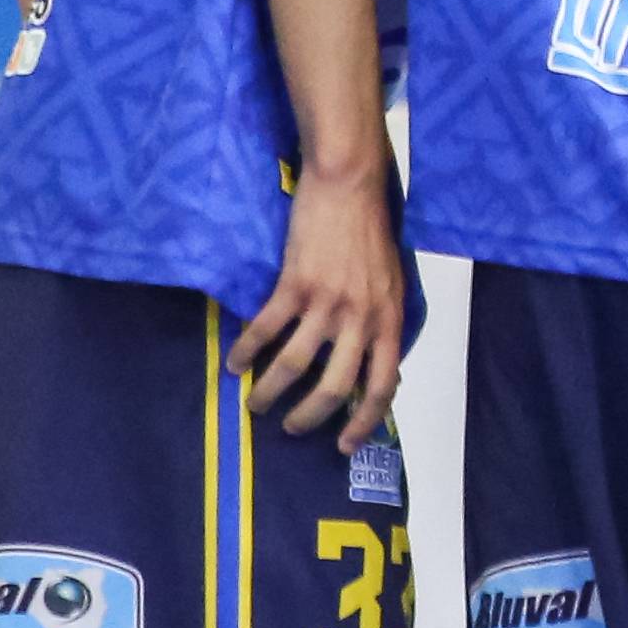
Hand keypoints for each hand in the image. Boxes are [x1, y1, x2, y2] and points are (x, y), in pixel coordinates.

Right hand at [231, 173, 407, 450]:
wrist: (350, 184)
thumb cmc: (372, 230)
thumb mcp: (393, 283)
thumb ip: (383, 322)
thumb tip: (374, 364)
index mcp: (390, 320)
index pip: (382, 386)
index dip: (364, 421)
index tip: (345, 444)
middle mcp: (361, 318)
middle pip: (335, 387)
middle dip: (311, 416)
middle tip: (292, 428)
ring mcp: (327, 302)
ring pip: (295, 364)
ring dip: (271, 390)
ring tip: (255, 403)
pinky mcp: (295, 284)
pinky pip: (266, 329)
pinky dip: (248, 351)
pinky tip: (234, 363)